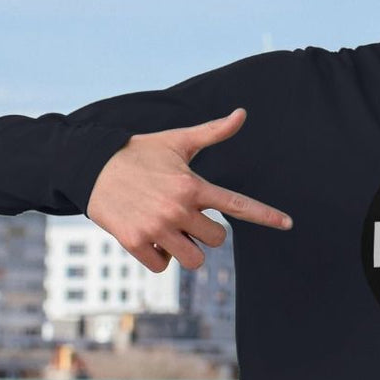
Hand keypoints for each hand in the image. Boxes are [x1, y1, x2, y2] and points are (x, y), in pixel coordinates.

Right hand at [87, 107, 292, 272]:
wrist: (90, 165)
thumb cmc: (140, 153)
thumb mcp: (177, 141)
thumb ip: (213, 132)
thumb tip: (242, 114)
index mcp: (193, 185)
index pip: (238, 204)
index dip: (266, 215)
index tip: (289, 224)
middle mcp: (178, 208)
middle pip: (217, 239)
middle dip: (204, 231)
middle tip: (183, 214)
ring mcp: (157, 227)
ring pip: (194, 258)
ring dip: (185, 248)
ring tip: (167, 227)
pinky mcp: (135, 242)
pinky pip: (163, 265)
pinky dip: (159, 256)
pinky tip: (147, 236)